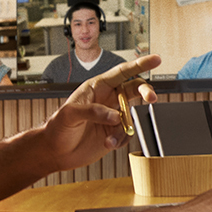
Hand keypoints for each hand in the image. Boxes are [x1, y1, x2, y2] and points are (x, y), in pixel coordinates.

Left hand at [42, 54, 162, 169]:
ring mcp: (112, 117)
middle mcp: (107, 100)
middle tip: (151, 98)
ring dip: (124, 128)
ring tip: (108, 139)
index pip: (122, 72)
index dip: (140, 64)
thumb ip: (92, 111)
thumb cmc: (57, 128)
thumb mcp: (69, 114)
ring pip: (132, 116)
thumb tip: (114, 116)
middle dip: (145, 92)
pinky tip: (107, 143)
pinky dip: (120, 140)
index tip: (156, 59)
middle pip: (134, 89)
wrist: (55, 152)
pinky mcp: (114, 133)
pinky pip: (127, 134)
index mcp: (97, 87)